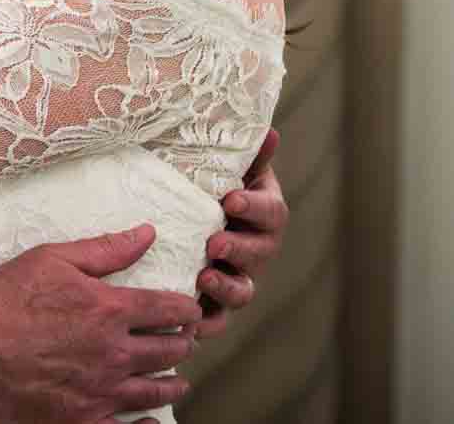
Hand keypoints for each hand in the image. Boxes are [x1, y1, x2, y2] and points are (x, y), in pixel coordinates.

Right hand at [0, 224, 201, 423]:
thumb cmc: (7, 296)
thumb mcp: (55, 258)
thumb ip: (107, 249)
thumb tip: (147, 234)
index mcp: (109, 310)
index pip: (168, 310)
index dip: (186, 310)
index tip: (191, 311)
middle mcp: (113, 352)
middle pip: (168, 351)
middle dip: (183, 344)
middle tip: (185, 342)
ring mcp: (98, 391)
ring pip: (154, 390)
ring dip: (172, 383)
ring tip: (178, 381)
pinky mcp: (79, 420)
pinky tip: (152, 422)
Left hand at [193, 127, 288, 340]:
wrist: (182, 215)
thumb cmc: (206, 184)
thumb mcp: (223, 164)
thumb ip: (245, 151)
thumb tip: (268, 129)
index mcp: (262, 211)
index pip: (271, 211)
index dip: (254, 207)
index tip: (232, 199)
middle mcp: (257, 247)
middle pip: (260, 253)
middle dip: (239, 249)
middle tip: (215, 243)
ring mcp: (238, 277)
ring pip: (243, 291)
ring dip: (226, 287)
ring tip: (204, 278)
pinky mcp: (216, 304)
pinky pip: (216, 319)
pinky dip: (206, 323)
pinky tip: (188, 323)